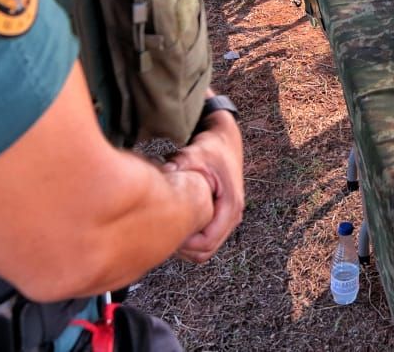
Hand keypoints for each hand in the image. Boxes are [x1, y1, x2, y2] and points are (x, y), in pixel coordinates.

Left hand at [164, 115, 245, 261]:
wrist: (225, 141)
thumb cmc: (210, 148)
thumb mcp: (195, 153)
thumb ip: (181, 163)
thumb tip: (163, 172)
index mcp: (231, 205)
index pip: (207, 242)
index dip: (184, 245)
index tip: (163, 233)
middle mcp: (233, 215)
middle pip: (206, 252)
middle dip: (182, 249)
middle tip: (160, 236)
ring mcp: (228, 218)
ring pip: (205, 250)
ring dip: (185, 246)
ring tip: (165, 230)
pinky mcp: (221, 217)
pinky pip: (205, 241)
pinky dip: (189, 240)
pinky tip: (173, 225)